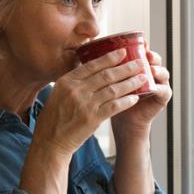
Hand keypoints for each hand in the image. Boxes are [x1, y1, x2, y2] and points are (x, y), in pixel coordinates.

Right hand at [32, 48, 147, 156]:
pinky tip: (135, 98)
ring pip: (113, 89)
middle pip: (106, 75)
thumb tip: (90, 70)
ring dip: (130, 83)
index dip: (110, 58)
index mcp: (66, 81)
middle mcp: (75, 90)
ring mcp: (84, 104)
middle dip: (126, 67)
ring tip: (142, 78)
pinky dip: (126, 101)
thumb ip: (72, 82)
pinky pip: (114, 106)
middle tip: (140, 63)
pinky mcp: (92, 118)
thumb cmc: (53, 119)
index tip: (123, 52)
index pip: (92, 65)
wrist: (50, 142)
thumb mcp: (57, 94)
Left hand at [111, 43, 171, 137]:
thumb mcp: (107, 82)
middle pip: (155, 59)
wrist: (122, 121)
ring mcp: (159, 84)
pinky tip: (153, 86)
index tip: (135, 41)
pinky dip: (159, 88)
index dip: (140, 45)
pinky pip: (164, 90)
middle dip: (150, 55)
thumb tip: (84, 52)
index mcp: (138, 66)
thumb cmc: (113, 100)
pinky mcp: (162, 98)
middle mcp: (150, 72)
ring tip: (150, 68)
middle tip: (146, 53)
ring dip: (157, 69)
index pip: (142, 51)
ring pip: (162, 72)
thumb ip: (103, 68)